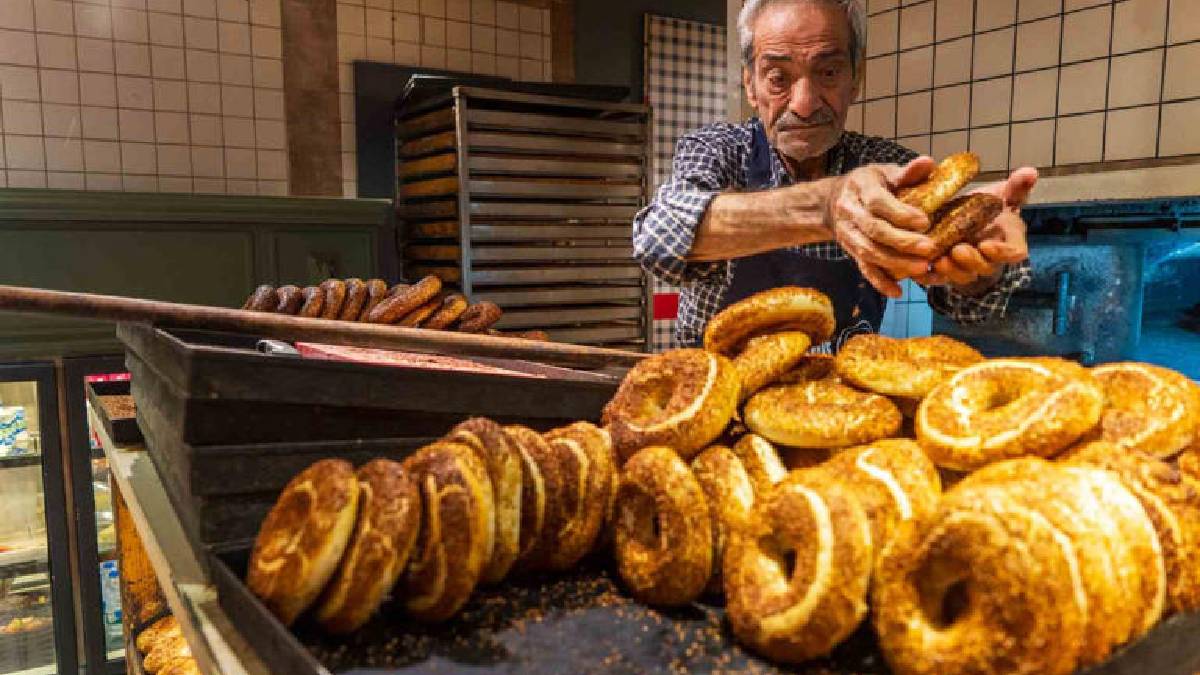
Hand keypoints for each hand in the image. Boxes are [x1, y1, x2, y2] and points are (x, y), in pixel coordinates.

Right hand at [827, 157, 938, 297]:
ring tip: (922, 268)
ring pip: (869, 252)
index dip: (901, 214)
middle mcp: (850, 212)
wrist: (834, 201)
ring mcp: (848, 234)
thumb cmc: (869, 185)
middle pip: (875, 231)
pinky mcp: (850, 251)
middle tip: (930, 248)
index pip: (879, 203)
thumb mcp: (885, 172)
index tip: (925, 221)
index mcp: (861, 188)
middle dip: (903, 242)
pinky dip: (880, 282)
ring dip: (896, 263)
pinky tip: (898, 292)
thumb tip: (928, 163)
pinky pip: (864, 268)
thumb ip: (907, 172)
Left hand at [916, 167, 1036, 290]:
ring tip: (938, 260)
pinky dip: (930, 275)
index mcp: (1009, 242)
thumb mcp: (1004, 196)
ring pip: (962, 275)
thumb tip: (1031, 171)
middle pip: (985, 267)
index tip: (987, 245)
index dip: (1003, 252)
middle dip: (971, 261)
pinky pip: (940, 278)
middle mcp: (990, 259)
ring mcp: (969, 268)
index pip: (1014, 253)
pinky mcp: (948, 271)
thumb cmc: (990, 209)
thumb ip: (1017, 187)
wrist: (968, 220)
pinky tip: (921, 267)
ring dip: (951, 270)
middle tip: (958, 250)